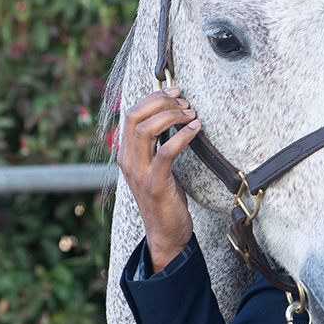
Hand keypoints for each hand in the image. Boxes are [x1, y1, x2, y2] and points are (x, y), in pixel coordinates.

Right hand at [117, 85, 199, 272]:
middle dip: (160, 101)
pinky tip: (196, 128)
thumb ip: (157, 145)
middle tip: (184, 100)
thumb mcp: (157, 167)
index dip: (152, 97)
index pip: (129, 113)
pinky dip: (182, 135)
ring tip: (191, 114)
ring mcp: (140, 173)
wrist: (166, 234)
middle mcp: (128, 161)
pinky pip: (166, 152)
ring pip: (145, 130)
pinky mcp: (156, 184)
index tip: (174, 89)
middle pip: (133, 116)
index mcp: (126, 154)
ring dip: (171, 115)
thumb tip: (172, 116)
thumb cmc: (166, 198)